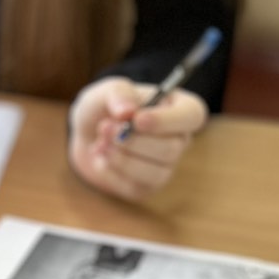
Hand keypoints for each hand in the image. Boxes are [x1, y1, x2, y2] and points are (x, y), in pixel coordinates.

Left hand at [68, 76, 206, 201]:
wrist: (86, 135)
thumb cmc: (104, 107)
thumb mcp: (106, 90)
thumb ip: (117, 93)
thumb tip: (127, 111)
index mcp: (179, 107)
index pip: (192, 116)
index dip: (167, 121)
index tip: (137, 119)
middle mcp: (178, 139)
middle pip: (171, 149)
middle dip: (134, 141)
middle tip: (104, 128)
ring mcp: (165, 166)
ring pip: (156, 173)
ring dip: (122, 159)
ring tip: (99, 143)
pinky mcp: (146, 187)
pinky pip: (136, 187)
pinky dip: (112, 173)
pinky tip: (100, 158)